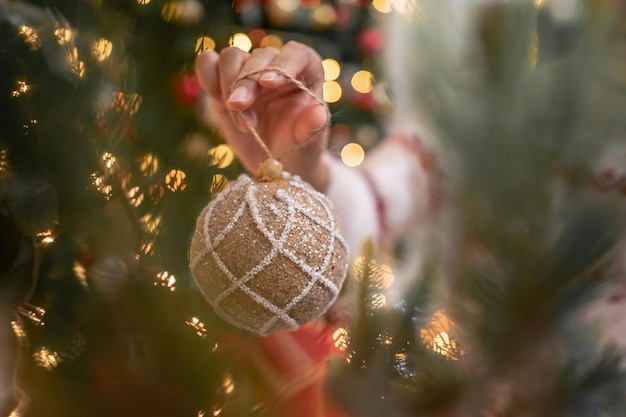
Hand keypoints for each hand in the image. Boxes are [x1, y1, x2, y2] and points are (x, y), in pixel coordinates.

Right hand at [195, 41, 330, 190]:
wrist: (277, 164)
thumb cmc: (299, 149)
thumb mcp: (310, 144)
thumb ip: (313, 128)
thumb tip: (318, 114)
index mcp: (307, 73)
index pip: (297, 53)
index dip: (283, 64)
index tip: (269, 84)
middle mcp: (277, 66)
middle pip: (258, 56)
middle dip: (247, 82)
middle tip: (241, 110)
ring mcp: (250, 73)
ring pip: (231, 56)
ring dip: (229, 85)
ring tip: (241, 121)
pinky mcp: (225, 83)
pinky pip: (208, 63)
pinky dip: (207, 76)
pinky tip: (217, 100)